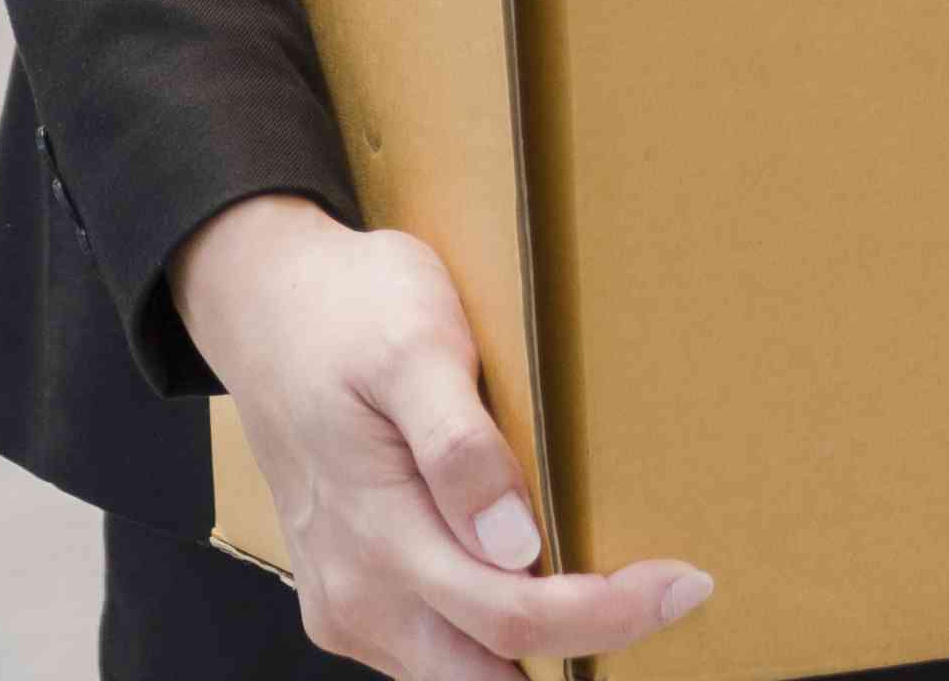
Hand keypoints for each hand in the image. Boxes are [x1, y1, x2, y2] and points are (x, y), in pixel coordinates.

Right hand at [175, 193, 715, 678]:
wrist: (263, 304)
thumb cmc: (348, 312)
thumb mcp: (411, 347)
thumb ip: (459, 449)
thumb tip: (515, 545)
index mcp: (375, 537)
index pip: (509, 619)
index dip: (606, 616)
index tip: (685, 584)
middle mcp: (356, 595)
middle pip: (485, 674)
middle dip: (581, 652)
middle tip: (666, 600)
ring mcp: (347, 603)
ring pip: (458, 672)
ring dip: (535, 653)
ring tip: (617, 594)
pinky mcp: (350, 595)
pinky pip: (432, 646)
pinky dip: (494, 639)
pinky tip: (545, 585)